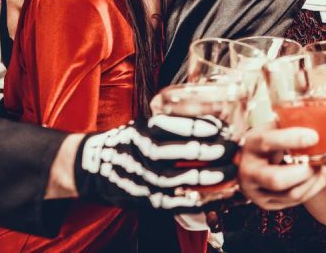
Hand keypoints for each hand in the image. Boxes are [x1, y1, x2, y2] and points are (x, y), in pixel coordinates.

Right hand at [74, 114, 237, 210]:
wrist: (93, 166)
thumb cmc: (129, 142)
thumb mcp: (144, 124)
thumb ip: (173, 123)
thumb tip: (214, 121)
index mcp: (143, 131)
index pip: (173, 126)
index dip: (199, 127)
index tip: (220, 128)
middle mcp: (142, 154)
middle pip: (180, 152)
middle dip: (211, 150)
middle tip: (232, 148)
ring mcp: (143, 179)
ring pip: (180, 179)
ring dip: (209, 177)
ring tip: (230, 172)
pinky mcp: (145, 200)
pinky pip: (175, 203)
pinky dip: (198, 201)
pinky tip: (217, 197)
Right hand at [238, 126, 325, 210]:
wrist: (245, 161)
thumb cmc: (264, 141)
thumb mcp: (270, 128)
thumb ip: (289, 125)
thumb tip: (318, 120)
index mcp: (250, 145)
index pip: (268, 142)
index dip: (294, 139)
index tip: (314, 136)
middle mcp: (248, 172)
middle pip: (277, 180)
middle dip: (305, 171)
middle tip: (318, 160)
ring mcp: (256, 192)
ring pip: (291, 194)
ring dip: (313, 181)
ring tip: (321, 167)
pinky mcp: (266, 203)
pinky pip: (295, 202)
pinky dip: (312, 188)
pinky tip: (318, 176)